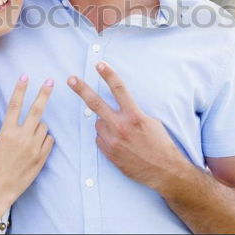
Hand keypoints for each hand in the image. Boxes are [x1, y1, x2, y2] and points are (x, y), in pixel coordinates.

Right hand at [0, 75, 53, 203]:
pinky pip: (49, 140)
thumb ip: (8, 130)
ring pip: (44, 126)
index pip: (15, 105)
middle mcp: (22, 137)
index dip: (20, 89)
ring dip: (39, 127)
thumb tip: (18, 120)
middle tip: (50, 82)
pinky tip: (35, 147)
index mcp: (7, 132)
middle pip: (36, 110)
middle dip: (44, 93)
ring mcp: (33, 147)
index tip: (25, 76)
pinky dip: (44, 140)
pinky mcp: (41, 157)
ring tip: (29, 139)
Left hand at [68, 62, 189, 190]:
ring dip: (105, 123)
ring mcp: (113, 140)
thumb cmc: (159, 143)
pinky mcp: (109, 152)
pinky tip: (119, 143)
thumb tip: (118, 107)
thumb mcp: (150, 121)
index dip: (109, 75)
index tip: (99, 65)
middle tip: (71, 79)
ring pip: (98, 123)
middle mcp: (121, 126)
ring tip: (121, 133)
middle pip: (96, 103)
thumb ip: (132, 112)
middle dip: (81, 89)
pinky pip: (100, 138)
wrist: (163, 170)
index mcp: (135, 115)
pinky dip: (106, 137)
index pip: (119, 89)